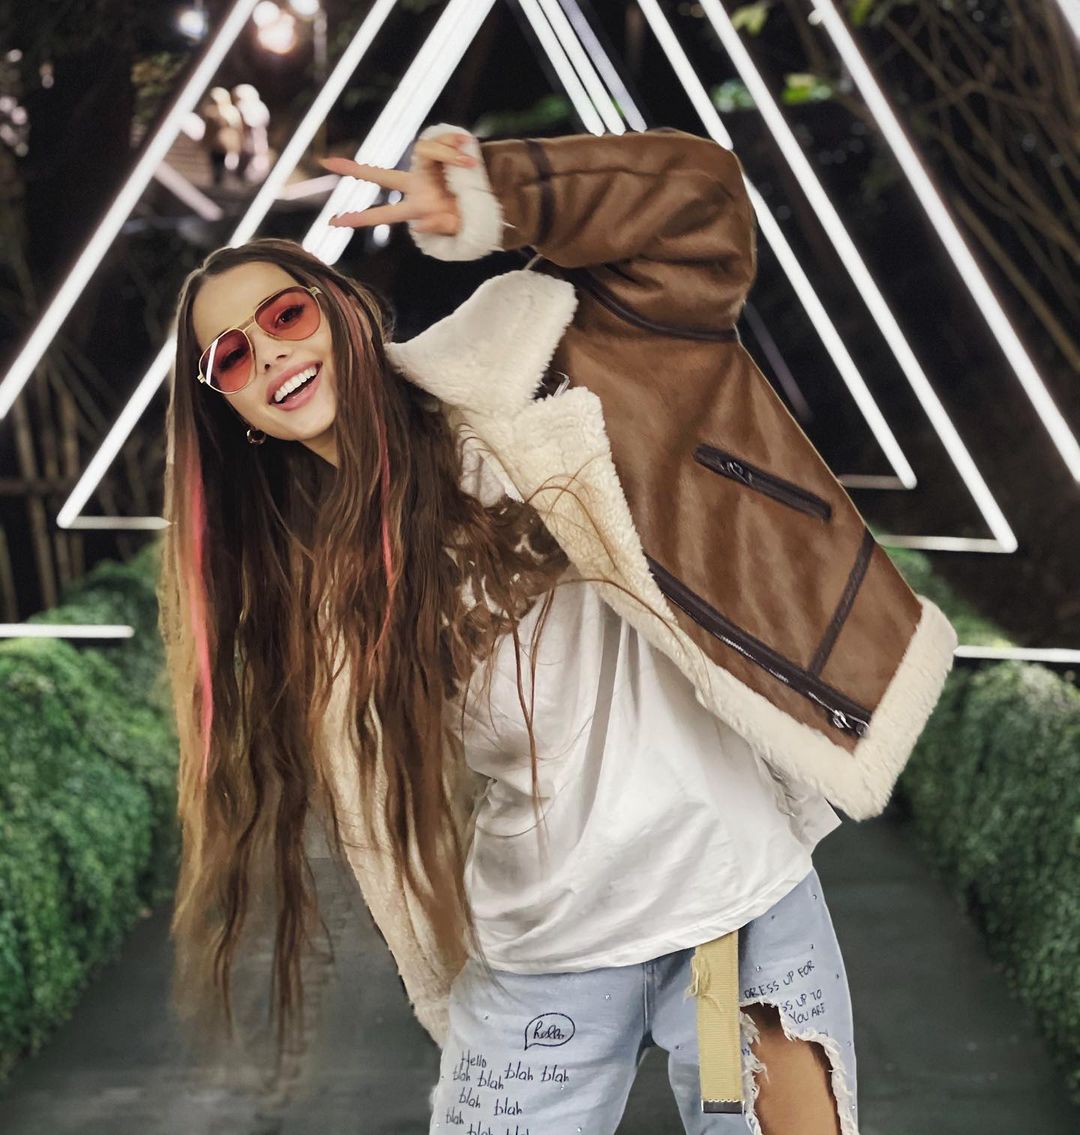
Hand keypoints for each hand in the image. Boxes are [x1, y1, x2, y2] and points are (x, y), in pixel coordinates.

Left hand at [320, 131, 475, 235]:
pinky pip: (444, 146)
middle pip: (382, 176)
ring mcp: (426, 171)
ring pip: (423, 153)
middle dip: (356, 172)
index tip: (332, 218)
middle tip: (325, 164)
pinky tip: (467, 152)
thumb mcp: (456, 228)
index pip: (384, 207)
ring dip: (448, 156)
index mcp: (417, 203)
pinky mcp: (440, 156)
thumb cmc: (469, 217)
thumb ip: (437, 228)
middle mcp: (416, 185)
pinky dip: (456, 149)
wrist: (489, 201)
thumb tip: (418, 224)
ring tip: (468, 162)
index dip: (360, 214)